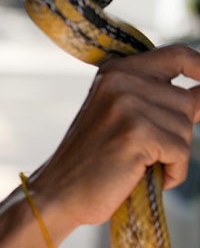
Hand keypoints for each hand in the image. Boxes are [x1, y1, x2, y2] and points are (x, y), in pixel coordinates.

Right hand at [28, 44, 199, 228]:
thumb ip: (157, 98)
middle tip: (145, 151)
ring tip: (139, 164)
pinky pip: (180, 152)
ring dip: (171, 154)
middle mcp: (120, 82)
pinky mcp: (135, 133)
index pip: (177, 55)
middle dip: (177, 132)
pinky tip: (145, 176)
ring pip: (186, 129)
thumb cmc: (94, 160)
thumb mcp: (120, 115)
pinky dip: (172, 172)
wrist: (59, 192)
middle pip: (188, 101)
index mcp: (116, 72)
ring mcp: (127, 106)